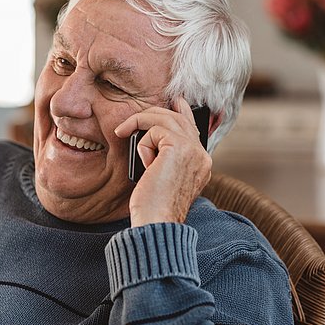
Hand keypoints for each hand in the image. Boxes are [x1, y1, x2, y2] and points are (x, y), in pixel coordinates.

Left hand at [114, 98, 211, 226]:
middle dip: (154, 114)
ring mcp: (193, 150)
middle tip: (132, 121)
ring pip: (166, 119)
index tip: (177, 101)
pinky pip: (155, 130)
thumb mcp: (165, 178)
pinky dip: (142, 143)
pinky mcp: (178, 147)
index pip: (194, 129)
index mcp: (202, 163)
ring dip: (141, 122)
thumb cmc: (156, 207)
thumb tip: (155, 137)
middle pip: (180, 119)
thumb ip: (168, 158)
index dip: (183, 112)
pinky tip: (143, 163)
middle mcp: (202, 155)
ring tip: (123, 131)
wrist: (157, 222)